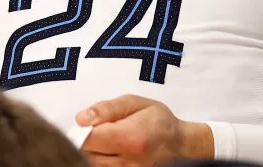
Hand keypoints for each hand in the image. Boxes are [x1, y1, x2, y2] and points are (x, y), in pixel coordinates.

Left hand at [76, 95, 212, 165]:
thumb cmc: (158, 121)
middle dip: (84, 142)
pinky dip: (100, 161)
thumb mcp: (134, 103)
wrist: (181, 145)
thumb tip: (81, 118)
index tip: (86, 124)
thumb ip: (106, 108)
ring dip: (92, 153)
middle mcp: (128, 161)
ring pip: (93, 165)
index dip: (81, 130)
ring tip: (103, 142)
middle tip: (95, 132)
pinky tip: (107, 152)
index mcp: (129, 137)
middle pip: (87, 155)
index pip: (89, 139)